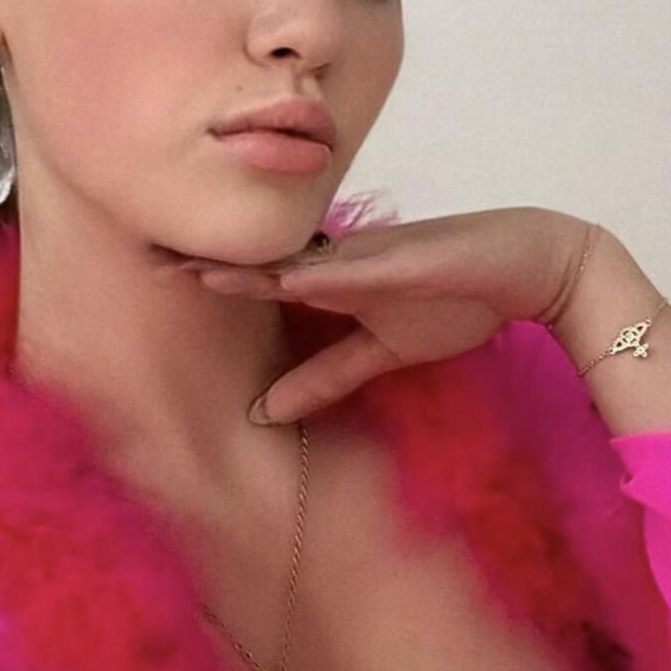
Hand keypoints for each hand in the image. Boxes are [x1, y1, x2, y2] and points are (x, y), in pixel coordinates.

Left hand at [178, 207, 592, 423]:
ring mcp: (369, 257)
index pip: (254, 278)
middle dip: (202, 262)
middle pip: (258, 262)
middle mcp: (339, 261)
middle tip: (141, 259)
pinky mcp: (406, 261)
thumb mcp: (381, 352)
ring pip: (295, 259)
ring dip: (245, 264)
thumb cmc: (455, 296)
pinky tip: (287, 277)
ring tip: (190, 268)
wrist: (530, 264)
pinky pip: (357, 270)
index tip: (153, 277)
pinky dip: (321, 274)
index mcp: (330, 279)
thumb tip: (265, 412)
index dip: (205, 277)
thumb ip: (325, 378)